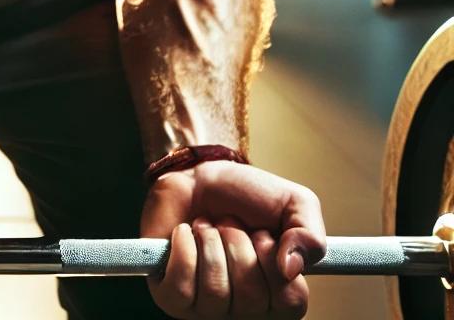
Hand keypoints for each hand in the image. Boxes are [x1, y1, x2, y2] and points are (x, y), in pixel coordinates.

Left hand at [140, 160, 326, 317]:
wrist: (197, 175)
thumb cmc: (244, 195)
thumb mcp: (293, 203)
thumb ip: (309, 234)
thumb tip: (291, 267)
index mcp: (277, 295)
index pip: (291, 303)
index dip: (274, 259)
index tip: (263, 233)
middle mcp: (245, 310)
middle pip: (251, 296)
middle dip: (237, 243)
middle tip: (229, 225)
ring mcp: (206, 308)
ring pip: (215, 292)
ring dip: (210, 242)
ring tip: (207, 227)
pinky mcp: (172, 297)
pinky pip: (180, 289)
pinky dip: (183, 249)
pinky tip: (185, 232)